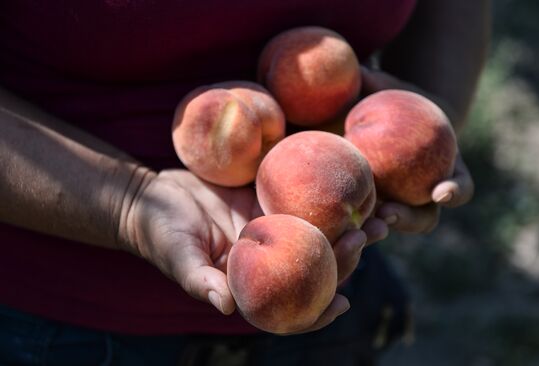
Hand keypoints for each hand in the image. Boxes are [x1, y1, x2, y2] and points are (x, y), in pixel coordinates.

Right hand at [122, 169, 368, 332]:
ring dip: (348, 229)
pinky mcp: (268, 200)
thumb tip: (227, 308)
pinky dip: (327, 198)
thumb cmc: (159, 231)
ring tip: (377, 215)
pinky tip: (348, 184)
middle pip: (313, 268)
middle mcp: (267, 260)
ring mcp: (272, 230)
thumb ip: (201, 281)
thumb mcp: (177, 256)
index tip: (343, 304)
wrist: (150, 196)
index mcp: (249, 282)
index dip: (316, 311)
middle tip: (366, 236)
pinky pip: (303, 201)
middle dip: (345, 259)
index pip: (288, 307)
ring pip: (317, 235)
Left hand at [360, 66, 474, 232]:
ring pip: (391, 227)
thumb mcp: (388, 91)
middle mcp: (421, 195)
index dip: (454, 192)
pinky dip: (353, 224)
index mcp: (442, 170)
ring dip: (379, 230)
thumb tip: (352, 68)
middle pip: (422, 218)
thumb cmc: (391, 103)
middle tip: (389, 214)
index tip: (441, 191)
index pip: (458, 187)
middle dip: (409, 220)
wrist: (379, 123)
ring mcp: (397, 206)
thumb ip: (374, 83)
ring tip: (361, 226)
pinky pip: (363, 220)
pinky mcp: (370, 208)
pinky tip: (333, 221)